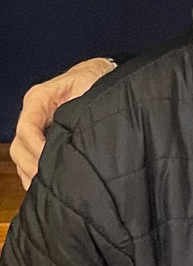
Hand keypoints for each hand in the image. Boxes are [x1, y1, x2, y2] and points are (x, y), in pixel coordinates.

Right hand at [8, 59, 115, 187]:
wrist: (101, 75)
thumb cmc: (95, 80)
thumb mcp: (89, 87)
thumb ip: (80, 106)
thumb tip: (77, 132)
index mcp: (39, 100)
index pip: (27, 128)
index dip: (36, 147)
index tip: (50, 161)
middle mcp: (33, 116)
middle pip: (18, 147)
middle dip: (32, 166)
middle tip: (50, 182)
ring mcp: (36, 130)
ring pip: (21, 157)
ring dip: (32, 174)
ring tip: (50, 189)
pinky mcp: (42, 142)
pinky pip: (30, 163)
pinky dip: (35, 177)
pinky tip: (48, 189)